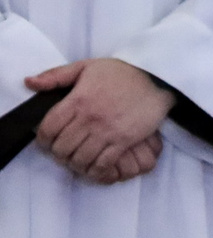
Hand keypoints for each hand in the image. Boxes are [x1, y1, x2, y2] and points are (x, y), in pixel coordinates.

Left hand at [29, 59, 176, 181]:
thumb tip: (29, 82)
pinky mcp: (124, 141)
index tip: (47, 142)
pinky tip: (94, 167)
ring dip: (76, 163)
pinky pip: (103, 164)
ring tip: (78, 160)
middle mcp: (89, 118)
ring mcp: (107, 131)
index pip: (48, 128)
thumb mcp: (86, 66)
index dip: (42, 140)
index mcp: (77, 100)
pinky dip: (95, 171)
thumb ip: (56, 75)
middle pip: (62, 147)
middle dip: (59, 154)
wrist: (158, 77)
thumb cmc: (121, 72)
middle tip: (64, 152)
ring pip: (80, 158)